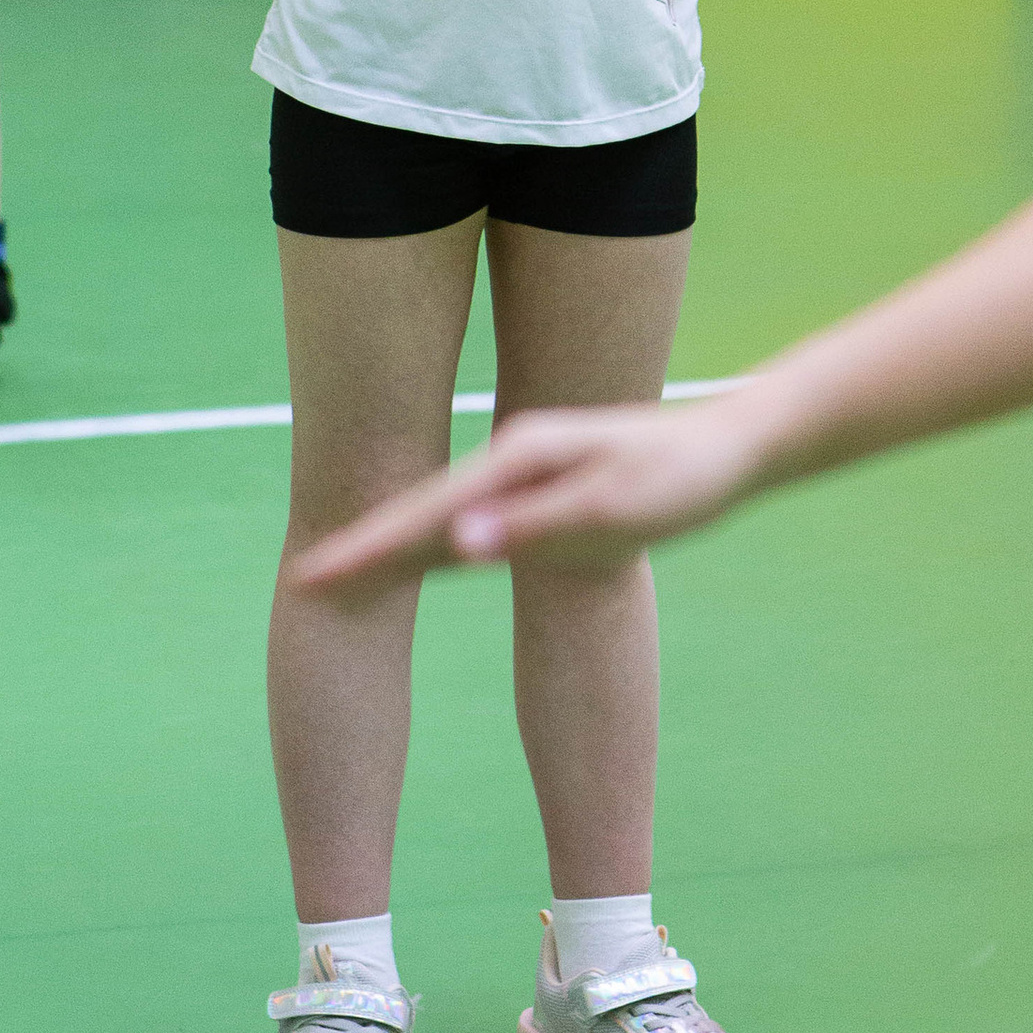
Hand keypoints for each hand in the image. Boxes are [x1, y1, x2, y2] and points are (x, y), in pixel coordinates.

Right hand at [291, 397, 764, 595]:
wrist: (729, 451)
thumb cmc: (678, 478)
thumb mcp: (610, 507)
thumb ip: (530, 526)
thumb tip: (455, 544)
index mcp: (518, 456)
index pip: (428, 511)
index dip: (371, 546)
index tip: (315, 574)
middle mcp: (511, 459)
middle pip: (421, 508)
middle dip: (364, 543)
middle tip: (303, 582)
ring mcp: (524, 474)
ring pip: (442, 516)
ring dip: (392, 544)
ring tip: (338, 574)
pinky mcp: (541, 494)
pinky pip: (473, 524)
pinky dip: (435, 544)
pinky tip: (417, 562)